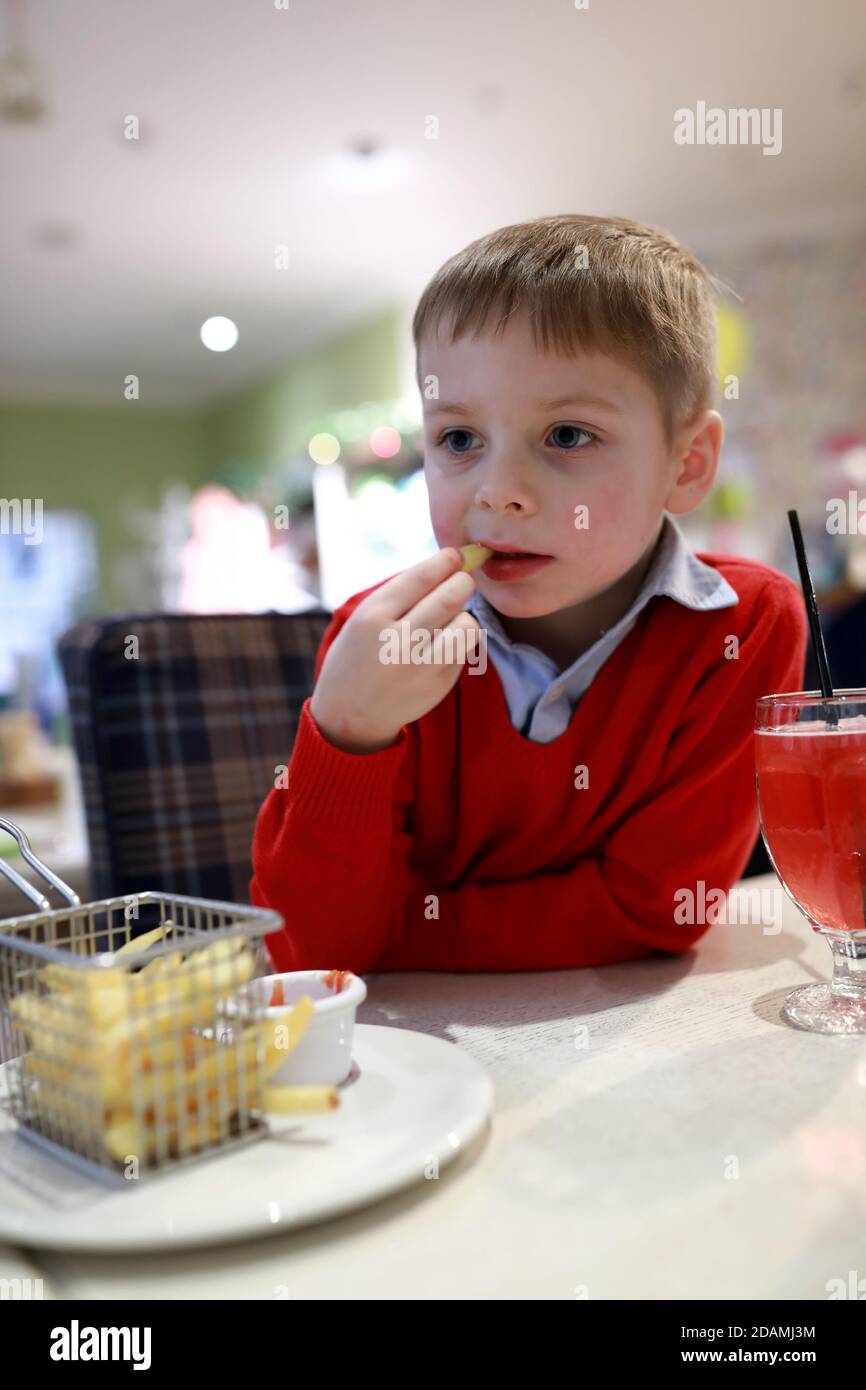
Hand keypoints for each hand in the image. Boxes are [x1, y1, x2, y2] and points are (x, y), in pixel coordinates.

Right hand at [310, 548, 482, 752]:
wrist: (351, 715)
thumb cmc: (359, 656)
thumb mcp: (362, 619)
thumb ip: (399, 595)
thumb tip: (447, 564)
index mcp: (372, 618)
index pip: (420, 578)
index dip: (444, 561)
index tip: (455, 556)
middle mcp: (397, 641)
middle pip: (450, 596)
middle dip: (462, 581)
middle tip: (462, 580)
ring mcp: (421, 666)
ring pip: (467, 623)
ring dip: (463, 614)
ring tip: (449, 619)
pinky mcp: (439, 684)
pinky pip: (465, 650)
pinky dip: (460, 641)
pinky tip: (442, 645)